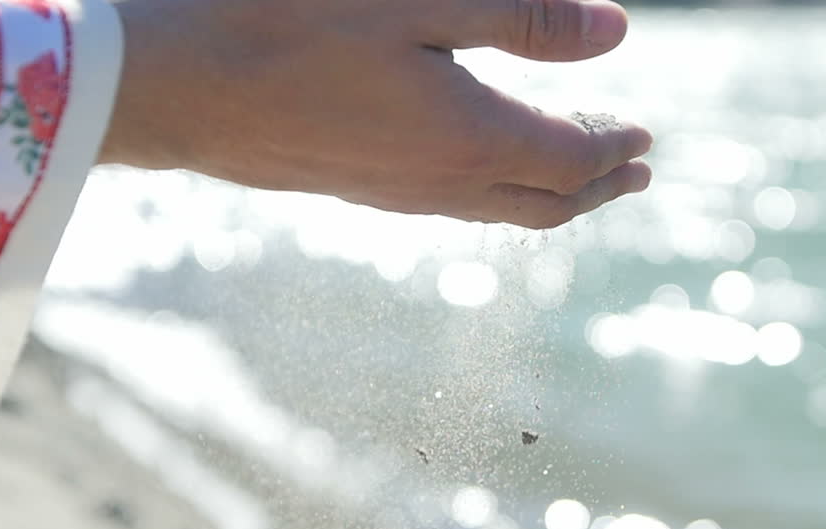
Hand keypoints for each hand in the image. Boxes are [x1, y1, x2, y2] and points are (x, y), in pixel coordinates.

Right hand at [99, 0, 652, 228]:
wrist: (177, 86)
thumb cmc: (292, 25)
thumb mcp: (420, 1)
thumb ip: (522, 20)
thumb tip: (615, 36)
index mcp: (470, 138)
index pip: (573, 158)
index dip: (617, 148)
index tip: (648, 139)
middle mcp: (441, 185)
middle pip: (546, 202)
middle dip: (601, 187)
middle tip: (636, 173)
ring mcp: (395, 197)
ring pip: (499, 211)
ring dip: (552, 197)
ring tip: (580, 182)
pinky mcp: (356, 192)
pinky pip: (451, 209)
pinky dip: (496, 196)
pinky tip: (486, 177)